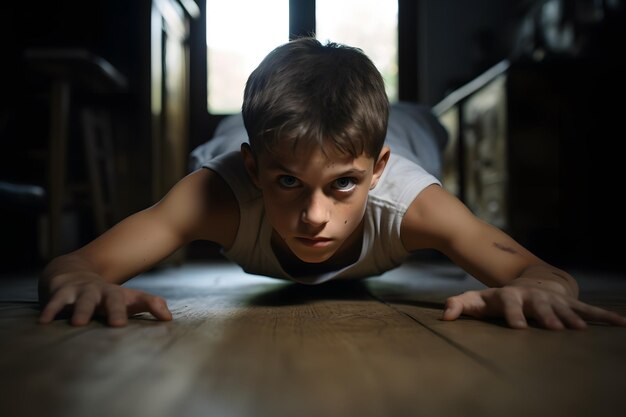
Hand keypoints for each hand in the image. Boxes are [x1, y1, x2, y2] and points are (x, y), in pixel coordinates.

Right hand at [39, 273, 171, 326]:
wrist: (74, 271)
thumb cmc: (106, 294)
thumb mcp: (128, 298)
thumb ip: (150, 305)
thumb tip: (170, 318)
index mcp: (118, 294)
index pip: (139, 299)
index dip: (151, 305)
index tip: (163, 318)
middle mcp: (101, 291)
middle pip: (110, 299)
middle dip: (114, 310)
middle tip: (117, 325)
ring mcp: (80, 290)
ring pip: (82, 300)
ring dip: (81, 310)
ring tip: (78, 323)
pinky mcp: (60, 292)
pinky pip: (54, 302)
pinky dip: (50, 310)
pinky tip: (43, 322)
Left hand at [442, 285, 625, 329]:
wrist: (525, 280)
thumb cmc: (497, 297)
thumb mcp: (476, 299)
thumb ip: (459, 305)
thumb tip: (445, 315)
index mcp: (510, 296)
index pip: (509, 303)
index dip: (514, 314)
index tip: (519, 328)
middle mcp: (534, 296)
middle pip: (541, 306)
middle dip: (548, 317)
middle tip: (555, 329)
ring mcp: (553, 299)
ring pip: (565, 308)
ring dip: (573, 318)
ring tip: (582, 330)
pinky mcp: (569, 303)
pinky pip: (588, 309)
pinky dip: (604, 316)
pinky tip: (621, 324)